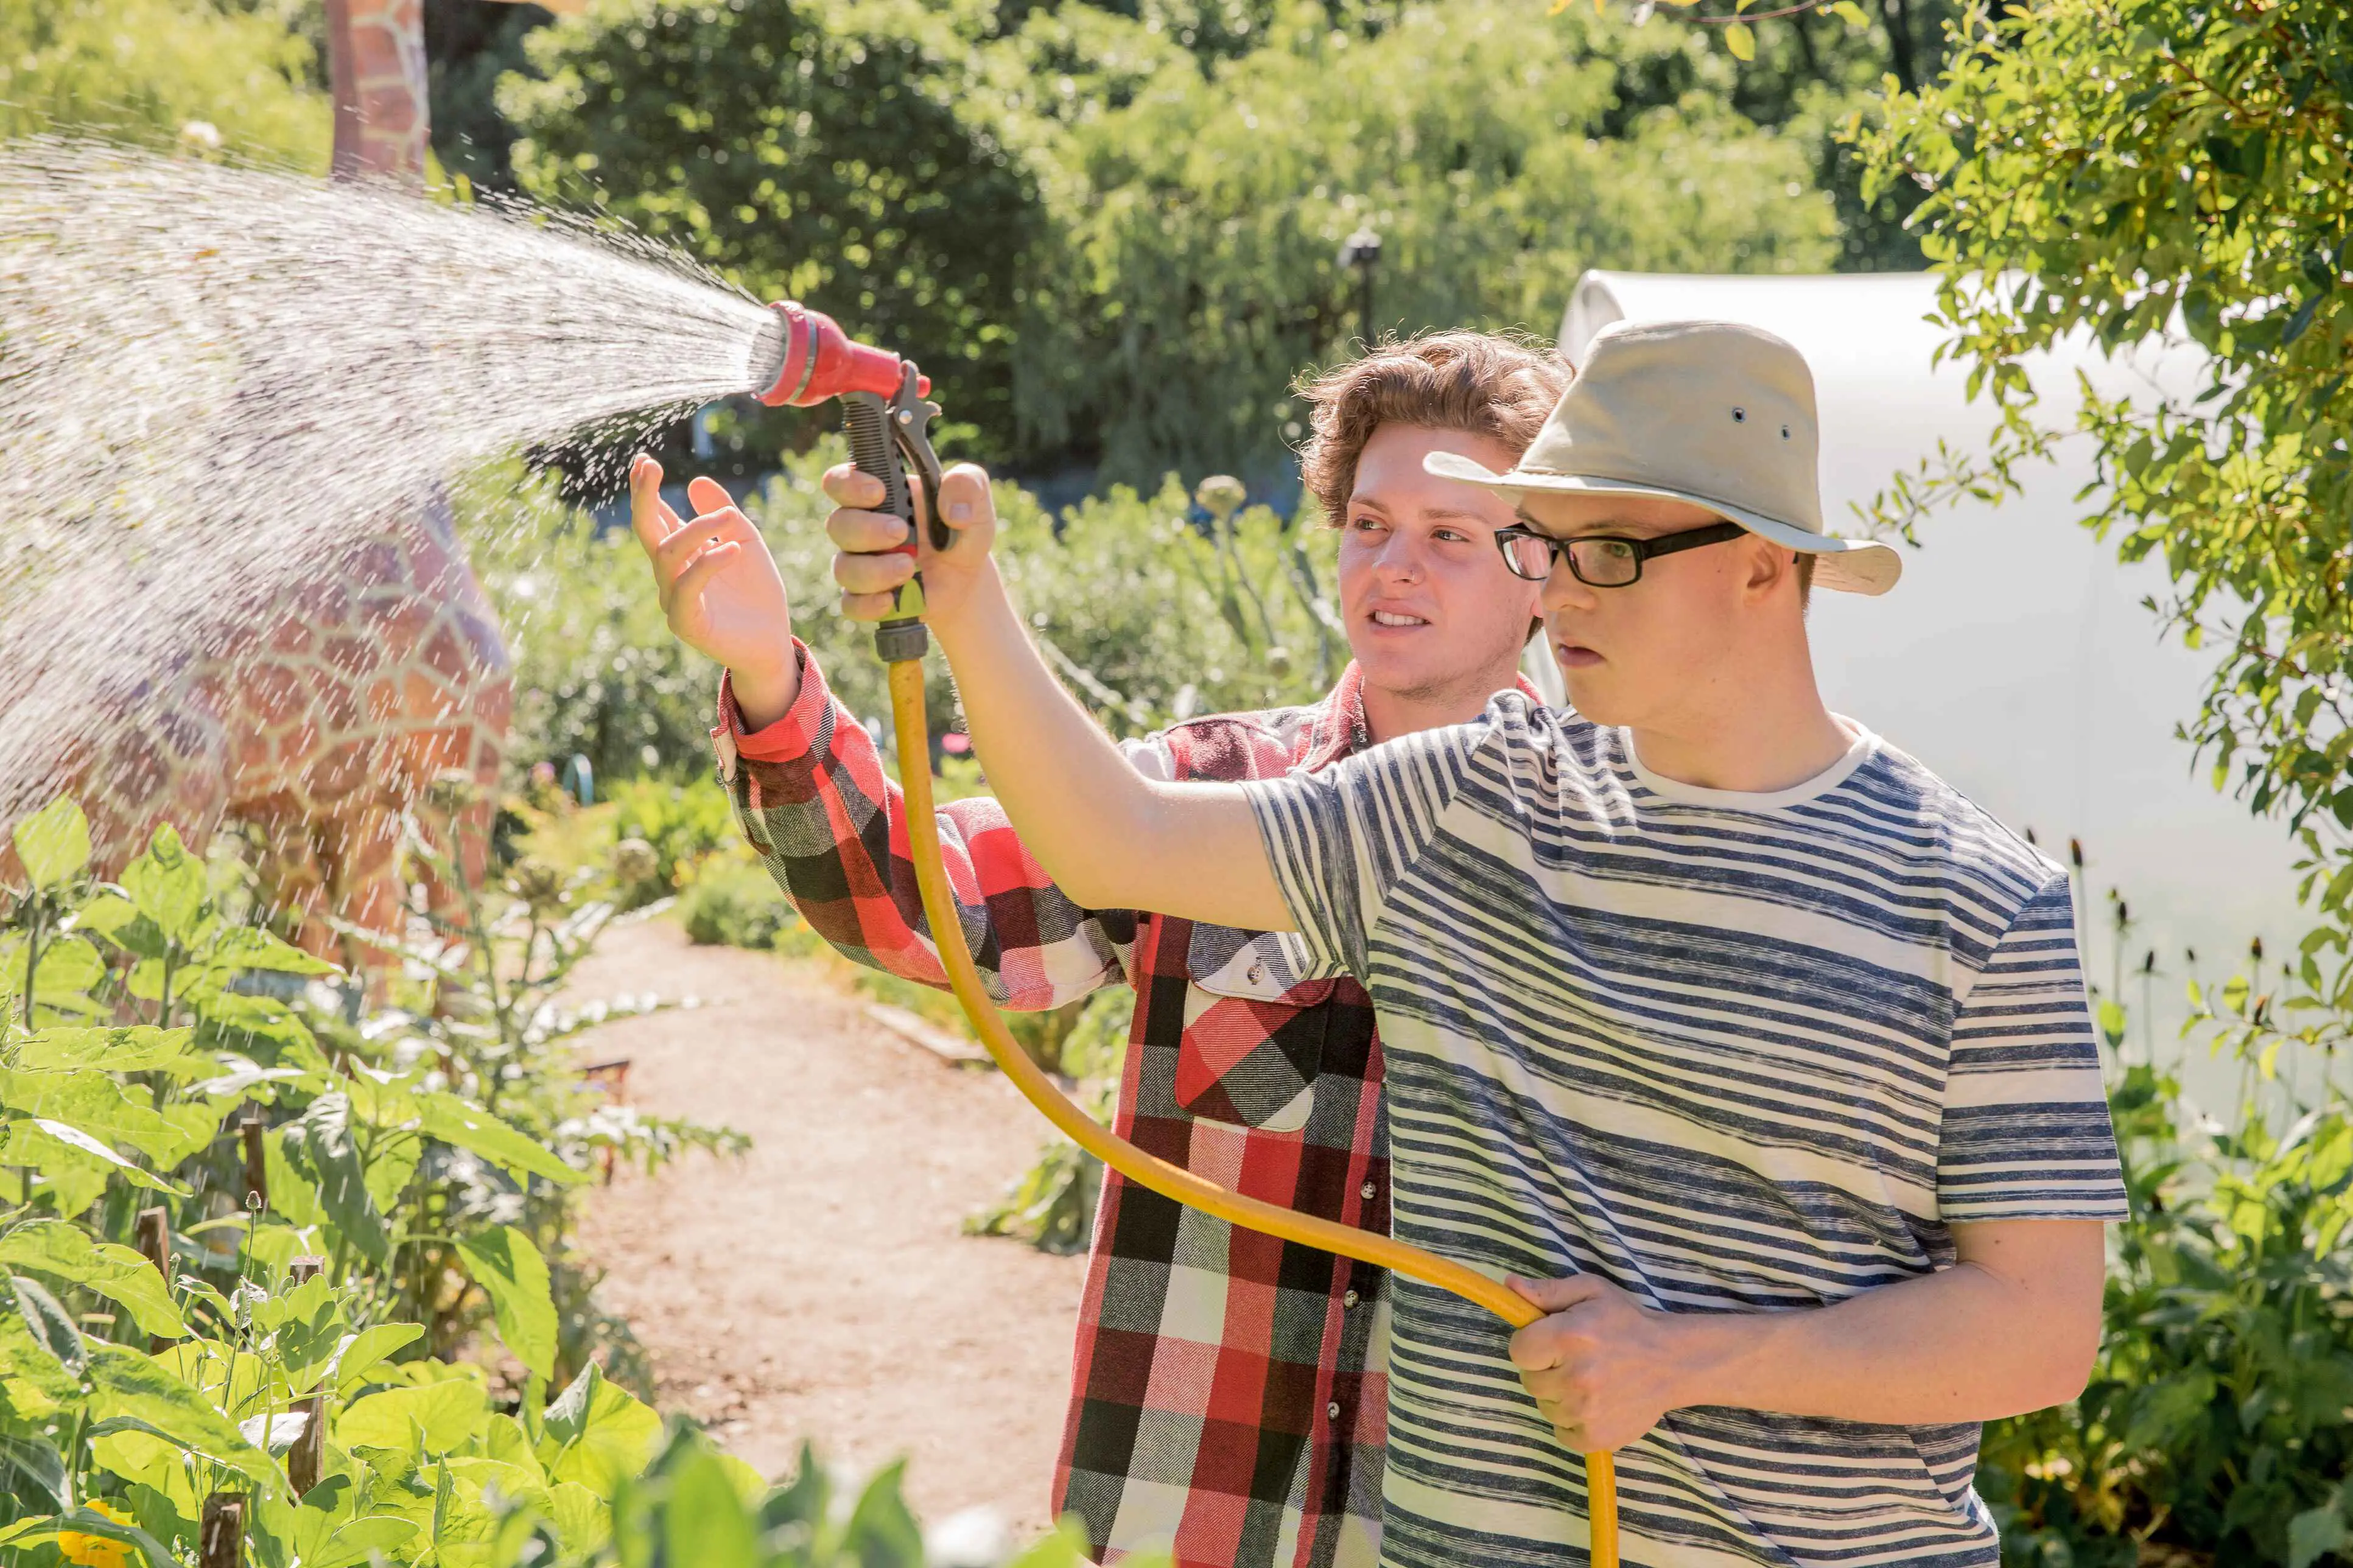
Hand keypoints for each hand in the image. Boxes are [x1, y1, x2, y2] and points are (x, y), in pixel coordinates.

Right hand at [630, 455, 798, 728]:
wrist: (771, 642)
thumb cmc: (756, 593)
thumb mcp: (745, 542)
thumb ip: (723, 514)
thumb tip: (695, 481)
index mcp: (681, 554)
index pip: (656, 518)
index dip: (646, 490)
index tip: (644, 459)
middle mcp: (670, 575)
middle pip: (647, 532)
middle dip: (644, 498)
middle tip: (649, 467)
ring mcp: (674, 600)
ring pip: (669, 555)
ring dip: (696, 530)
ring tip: (728, 519)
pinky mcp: (686, 623)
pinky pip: (687, 588)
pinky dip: (708, 564)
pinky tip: (730, 549)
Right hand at [822, 460, 999, 631]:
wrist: (967, 576)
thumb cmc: (962, 528)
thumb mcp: (974, 499)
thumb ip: (967, 485)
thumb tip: (954, 510)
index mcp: (878, 494)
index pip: (839, 482)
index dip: (848, 485)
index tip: (878, 492)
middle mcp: (860, 527)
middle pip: (838, 525)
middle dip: (867, 529)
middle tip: (902, 532)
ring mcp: (860, 563)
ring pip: (844, 567)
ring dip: (874, 570)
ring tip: (908, 569)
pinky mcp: (866, 597)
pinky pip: (851, 604)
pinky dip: (868, 604)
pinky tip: (892, 601)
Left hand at [1507, 1273, 1689, 1452]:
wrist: (1673, 1361)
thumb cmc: (1627, 1322)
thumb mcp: (1590, 1292)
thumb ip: (1547, 1291)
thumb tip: (1509, 1285)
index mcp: (1569, 1336)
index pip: (1518, 1351)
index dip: (1531, 1344)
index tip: (1550, 1341)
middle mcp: (1576, 1377)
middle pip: (1529, 1381)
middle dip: (1545, 1369)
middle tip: (1574, 1359)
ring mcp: (1587, 1411)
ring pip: (1545, 1407)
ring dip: (1559, 1395)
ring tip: (1588, 1379)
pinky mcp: (1597, 1437)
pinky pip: (1561, 1432)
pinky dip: (1572, 1421)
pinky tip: (1594, 1402)